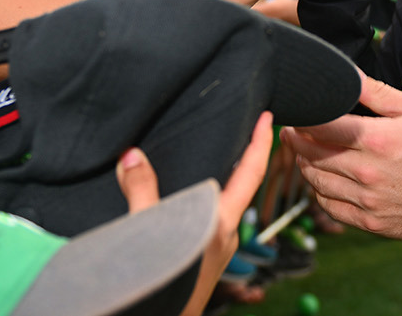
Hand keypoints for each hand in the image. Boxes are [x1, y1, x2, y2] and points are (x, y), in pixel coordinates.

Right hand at [115, 113, 274, 315]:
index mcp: (221, 222)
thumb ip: (142, 193)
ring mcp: (221, 247)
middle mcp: (227, 233)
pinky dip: (212, 195)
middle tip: (248, 125)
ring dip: (228, 176)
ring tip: (223, 151)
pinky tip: (197, 192)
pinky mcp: (210, 256)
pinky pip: (215, 216)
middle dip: (247, 154)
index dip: (260, 142)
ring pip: (229, 201)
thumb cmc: (164, 284)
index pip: (250, 173)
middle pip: (245, 184)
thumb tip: (132, 155)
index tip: (270, 117)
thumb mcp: (147, 232)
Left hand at [281, 73, 401, 239]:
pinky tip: (320, 181)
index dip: (303, 118)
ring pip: (317, 182)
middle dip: (296, 140)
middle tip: (291, 131)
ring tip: (302, 154)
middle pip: (313, 154)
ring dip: (304, 165)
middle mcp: (368, 171)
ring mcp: (367, 200)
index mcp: (377, 139)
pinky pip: (330, 207)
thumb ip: (376, 92)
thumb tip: (348, 74)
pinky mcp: (369, 221)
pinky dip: (318, 193)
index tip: (296, 112)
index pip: (323, 126)